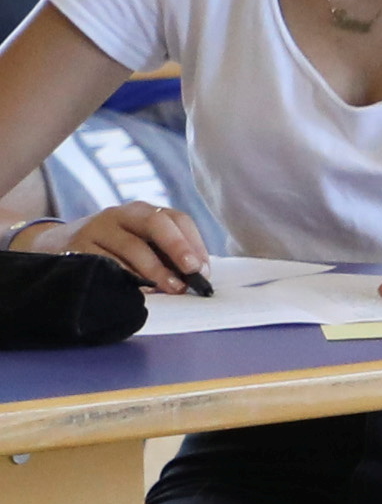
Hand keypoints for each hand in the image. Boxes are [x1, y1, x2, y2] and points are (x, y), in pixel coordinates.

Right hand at [50, 200, 208, 290]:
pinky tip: (138, 291)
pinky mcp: (76, 247)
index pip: (177, 219)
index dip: (194, 243)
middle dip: (178, 248)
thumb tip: (199, 277)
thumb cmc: (113, 250)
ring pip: (131, 246)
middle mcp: (120, 215)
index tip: (203, 269)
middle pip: (155, 223)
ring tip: (171, 288)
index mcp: (143, 212)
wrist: (56, 245)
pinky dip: (125, 277)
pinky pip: (106, 263)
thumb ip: (167, 256)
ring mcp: (96, 229)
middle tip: (192, 272)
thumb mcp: (140, 244)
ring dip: (155, 270)